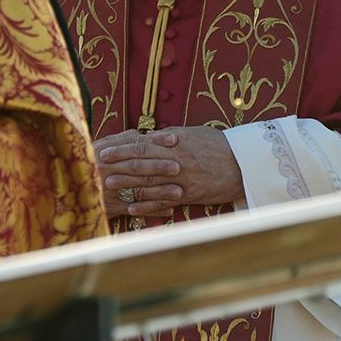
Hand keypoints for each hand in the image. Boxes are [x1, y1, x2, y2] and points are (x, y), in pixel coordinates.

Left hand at [95, 126, 243, 218]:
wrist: (242, 163)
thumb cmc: (217, 145)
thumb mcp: (192, 133)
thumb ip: (169, 137)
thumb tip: (148, 136)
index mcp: (175, 143)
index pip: (141, 144)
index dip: (121, 147)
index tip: (104, 149)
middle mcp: (175, 160)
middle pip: (140, 163)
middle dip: (117, 166)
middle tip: (97, 167)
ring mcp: (181, 179)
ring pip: (149, 182)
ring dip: (126, 185)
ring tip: (108, 186)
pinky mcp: (189, 195)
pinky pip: (164, 201)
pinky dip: (146, 205)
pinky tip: (131, 207)